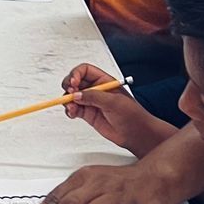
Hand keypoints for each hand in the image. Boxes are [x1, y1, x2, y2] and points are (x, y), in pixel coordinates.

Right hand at [61, 64, 175, 155]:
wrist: (135, 133)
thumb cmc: (132, 114)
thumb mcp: (114, 102)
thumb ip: (94, 97)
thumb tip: (77, 94)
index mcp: (104, 80)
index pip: (85, 70)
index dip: (76, 74)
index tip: (73, 83)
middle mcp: (96, 89)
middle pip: (75, 82)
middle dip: (69, 86)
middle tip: (70, 93)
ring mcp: (91, 102)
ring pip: (72, 96)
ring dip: (68, 100)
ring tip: (72, 107)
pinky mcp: (88, 114)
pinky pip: (74, 109)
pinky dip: (70, 110)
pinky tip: (73, 113)